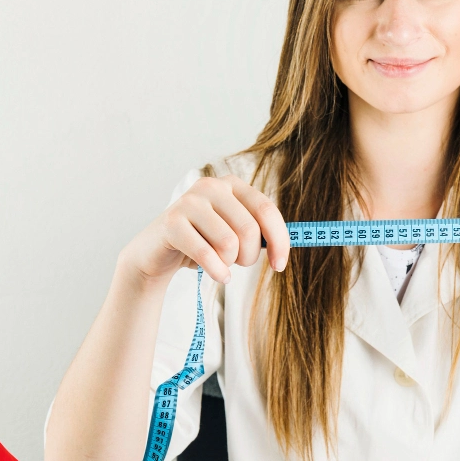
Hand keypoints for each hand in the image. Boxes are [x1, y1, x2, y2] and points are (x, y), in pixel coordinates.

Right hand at [121, 174, 289, 285]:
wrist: (157, 252)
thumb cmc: (203, 242)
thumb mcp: (234, 232)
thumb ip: (260, 230)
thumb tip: (302, 237)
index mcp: (232, 185)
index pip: (267, 211)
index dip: (279, 241)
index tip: (280, 265)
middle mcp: (211, 186)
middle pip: (249, 230)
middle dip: (248, 257)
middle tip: (236, 263)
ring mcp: (189, 202)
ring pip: (229, 243)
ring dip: (228, 264)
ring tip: (219, 264)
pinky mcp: (171, 222)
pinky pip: (207, 254)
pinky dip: (216, 271)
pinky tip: (216, 275)